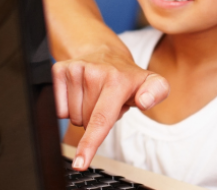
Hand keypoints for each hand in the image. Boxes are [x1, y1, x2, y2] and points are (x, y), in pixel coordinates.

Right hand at [53, 49, 169, 169]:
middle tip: (106, 103)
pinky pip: (59, 109)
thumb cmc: (127, 77)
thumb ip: (158, 92)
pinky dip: (68, 107)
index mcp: (117, 80)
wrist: (104, 52)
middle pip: (85, 123)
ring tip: (94, 96)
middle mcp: (94, 72)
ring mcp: (75, 69)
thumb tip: (144, 101)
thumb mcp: (151, 83)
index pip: (100, 119)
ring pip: (71, 117)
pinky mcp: (59, 69)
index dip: (89, 144)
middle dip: (95, 121)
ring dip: (82, 113)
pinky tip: (79, 92)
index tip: (80, 163)